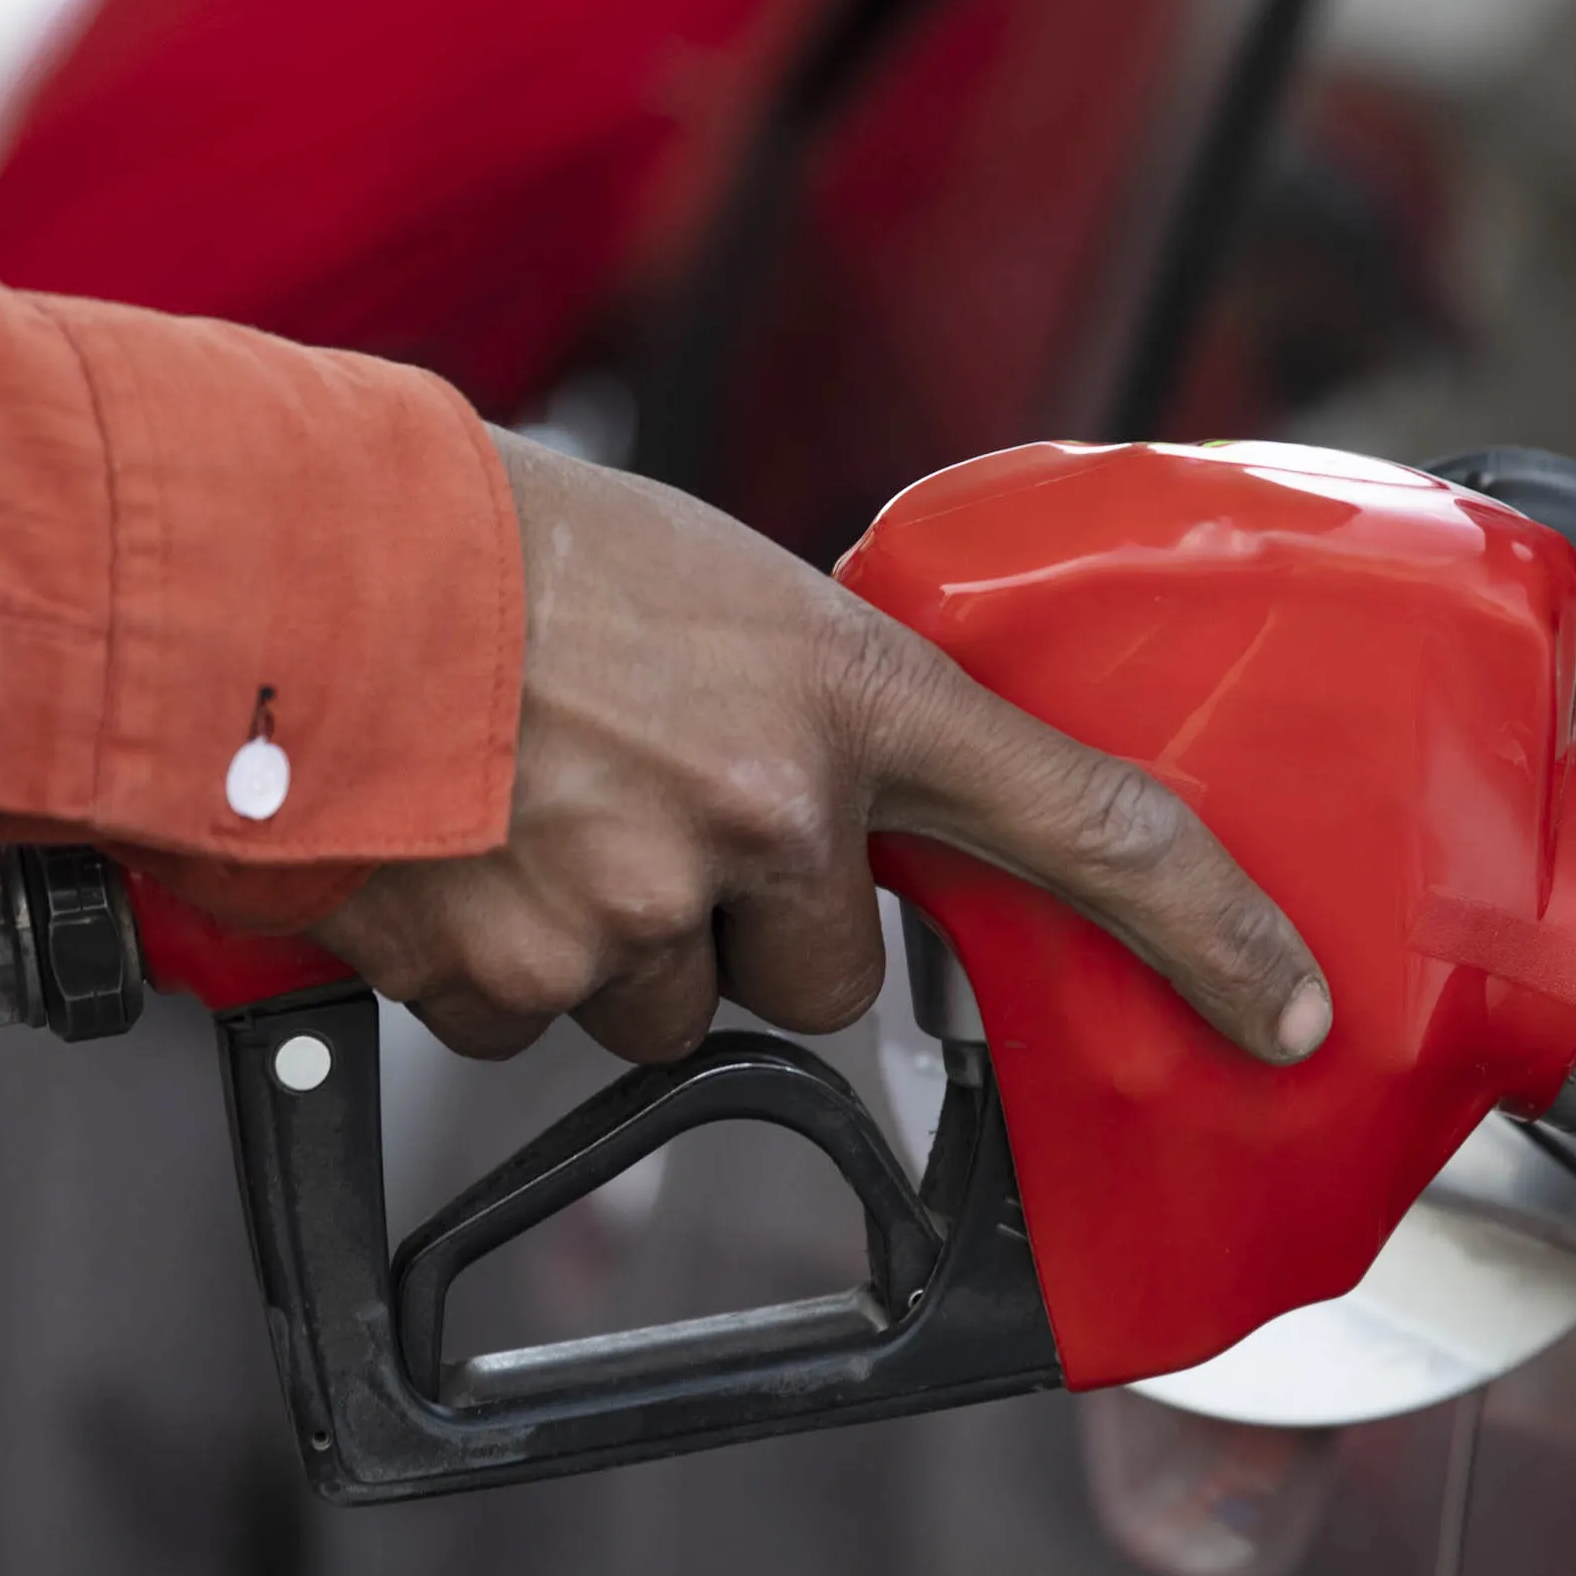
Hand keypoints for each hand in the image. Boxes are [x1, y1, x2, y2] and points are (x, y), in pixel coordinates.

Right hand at [315, 432, 1334, 1064]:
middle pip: (819, 973)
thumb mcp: (710, 591)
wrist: (293, 573)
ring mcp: (635, 911)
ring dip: (603, 941)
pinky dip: (486, 960)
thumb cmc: (497, 550)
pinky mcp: (508, 977)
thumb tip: (818, 812)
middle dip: (742, 923)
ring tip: (520, 809)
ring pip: (661, 1008)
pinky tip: (449, 850)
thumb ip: (799, 710)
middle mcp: (763, 816)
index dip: (1206, 932)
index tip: (1283, 1009)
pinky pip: (526, 1024)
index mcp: (841, 693)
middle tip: (642, 813)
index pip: (1085, 823)